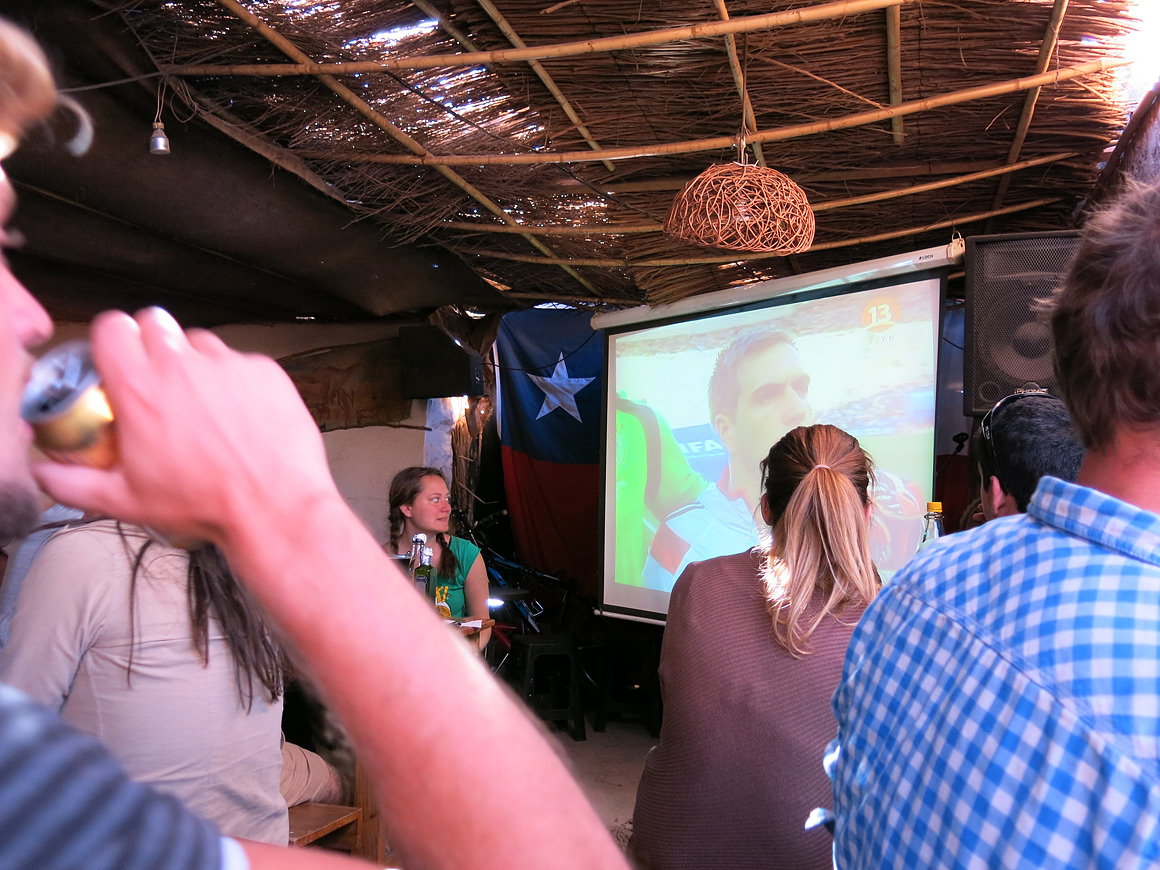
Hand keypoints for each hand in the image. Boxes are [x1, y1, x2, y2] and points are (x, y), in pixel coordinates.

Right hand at [32, 308, 338, 545]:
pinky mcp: (265, 370)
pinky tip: (239, 414)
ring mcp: (228, 364)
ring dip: (194, 363)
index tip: (116, 360)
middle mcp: (183, 366)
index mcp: (141, 389)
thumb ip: (73, 482)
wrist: (273, 507)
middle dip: (150, 344)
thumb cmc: (206, 503)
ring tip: (202, 403)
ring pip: (200, 341)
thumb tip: (45, 471)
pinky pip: (241, 361)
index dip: (111, 340)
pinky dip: (236, 380)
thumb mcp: (126, 500)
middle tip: (157, 379)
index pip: (111, 327)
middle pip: (154, 322)